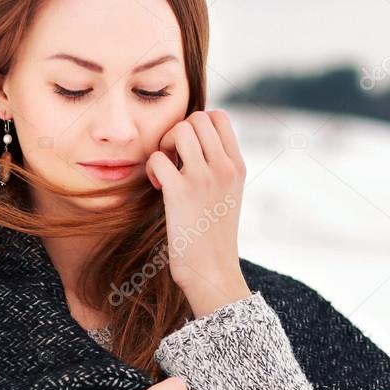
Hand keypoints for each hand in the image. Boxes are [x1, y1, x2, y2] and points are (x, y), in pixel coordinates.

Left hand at [144, 109, 249, 316]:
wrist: (213, 272)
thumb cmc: (214, 238)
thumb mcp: (229, 196)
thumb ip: (219, 169)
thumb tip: (196, 145)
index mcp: (237, 167)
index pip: (220, 118)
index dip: (198, 125)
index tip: (189, 150)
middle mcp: (224, 168)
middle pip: (197, 117)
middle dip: (178, 132)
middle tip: (174, 160)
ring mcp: (203, 179)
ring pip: (179, 130)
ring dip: (164, 146)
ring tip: (165, 171)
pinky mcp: (180, 193)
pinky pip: (157, 158)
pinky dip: (152, 169)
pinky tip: (157, 187)